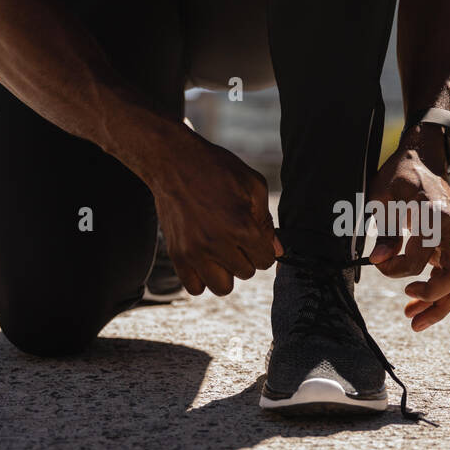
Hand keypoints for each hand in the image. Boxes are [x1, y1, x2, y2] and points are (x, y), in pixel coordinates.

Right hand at [144, 125, 278, 295]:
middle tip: (235, 238)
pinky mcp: (176, 255)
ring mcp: (194, 252)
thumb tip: (277, 251)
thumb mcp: (253, 186)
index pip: (265, 260)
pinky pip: (195, 288)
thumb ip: (267, 222)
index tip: (254, 236)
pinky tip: (204, 259)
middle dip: (245, 257)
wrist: (172, 161)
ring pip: (222, 287)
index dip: (263, 248)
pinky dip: (202, 278)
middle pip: (246, 273)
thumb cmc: (216, 169)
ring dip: (226, 273)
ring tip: (220, 251)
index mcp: (241, 226)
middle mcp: (217, 243)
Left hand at [367, 133, 449, 330]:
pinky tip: (417, 304)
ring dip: (439, 306)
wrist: (423, 159)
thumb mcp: (385, 195)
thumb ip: (386, 228)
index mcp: (434, 215)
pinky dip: (439, 295)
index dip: (394, 269)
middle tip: (407, 313)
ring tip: (414, 322)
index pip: (418, 259)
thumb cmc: (400, 174)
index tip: (376, 263)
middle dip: (433, 301)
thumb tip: (379, 260)